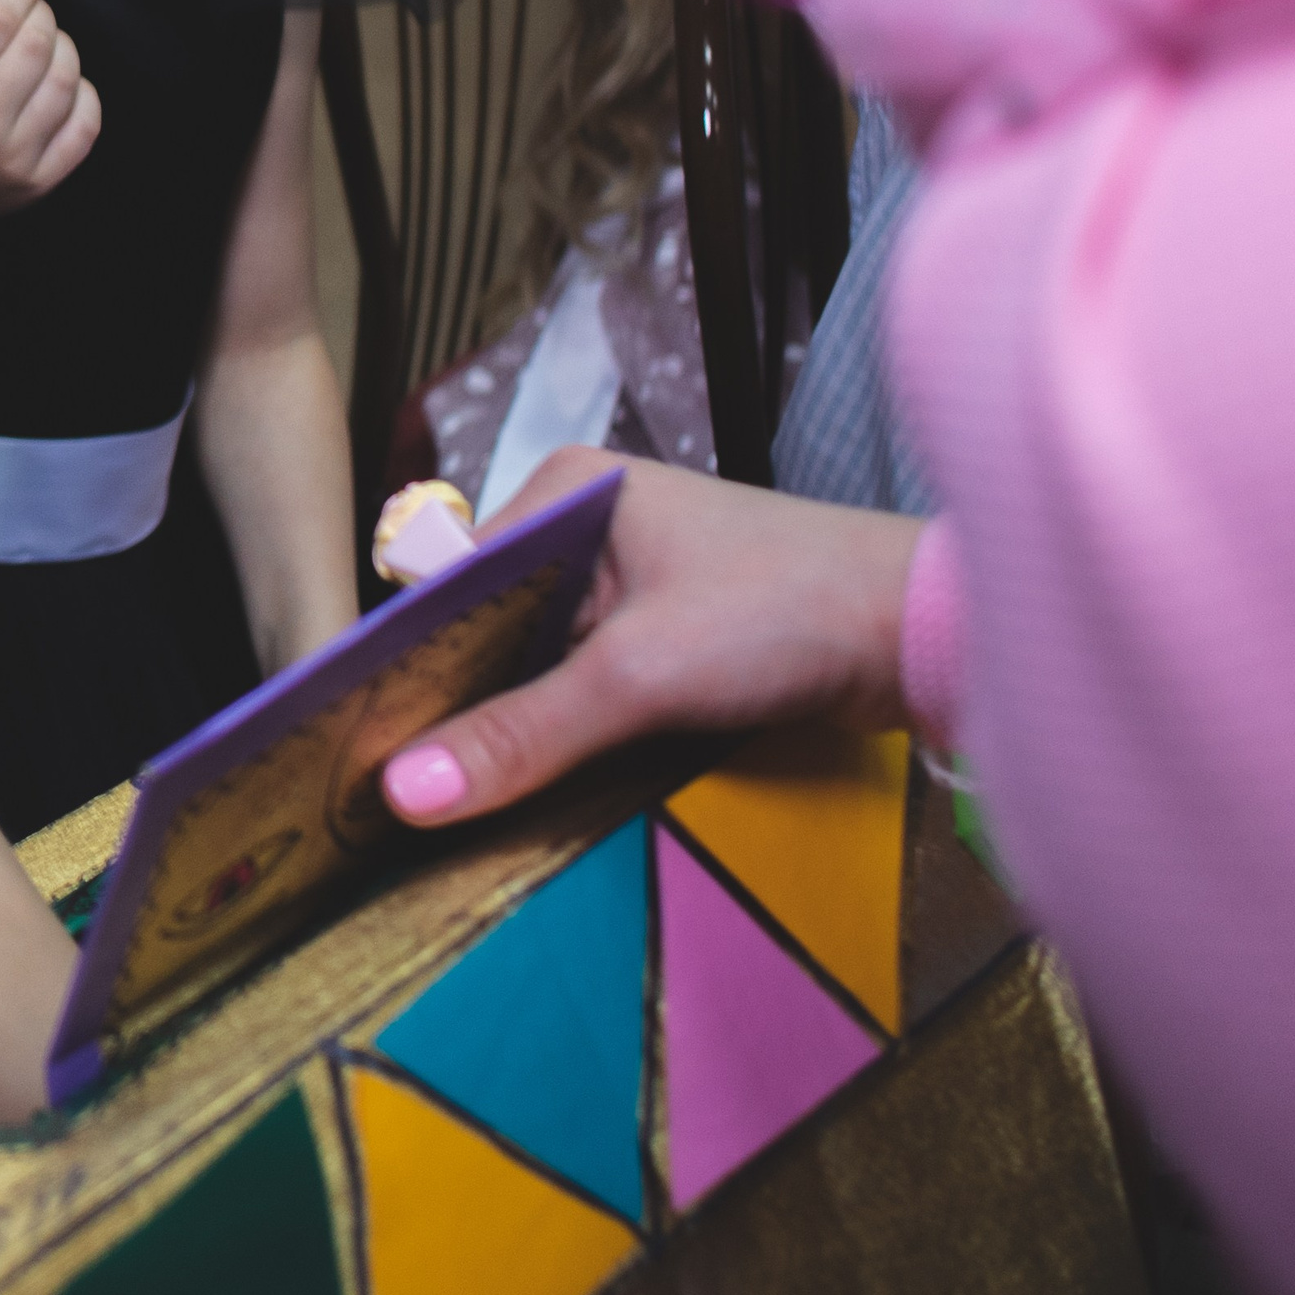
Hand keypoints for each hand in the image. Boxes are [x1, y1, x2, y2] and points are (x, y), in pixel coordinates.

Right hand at [0, 0, 99, 238]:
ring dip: (62, 47)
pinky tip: (57, 82)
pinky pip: (86, 123)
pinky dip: (81, 91)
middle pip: (35, 46)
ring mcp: (13, 161)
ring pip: (67, 80)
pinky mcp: (39, 183)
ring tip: (41, 45)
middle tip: (29, 8)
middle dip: (40, 12)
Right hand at [381, 449, 919, 825]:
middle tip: (400, 797)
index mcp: (568, 490)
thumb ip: (521, 733)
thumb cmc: (789, 612)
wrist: (929, 635)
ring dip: (517, 731)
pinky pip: (589, 691)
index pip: (455, 583)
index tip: (366, 750)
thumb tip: (402, 791)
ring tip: (454, 805)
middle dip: (462, 708)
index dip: (414, 668)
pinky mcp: (670, 636)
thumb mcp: (638, 675)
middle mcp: (590, 524)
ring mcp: (633, 583)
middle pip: (494, 631)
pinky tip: (534, 791)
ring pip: (540, 669)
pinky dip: (567, 738)